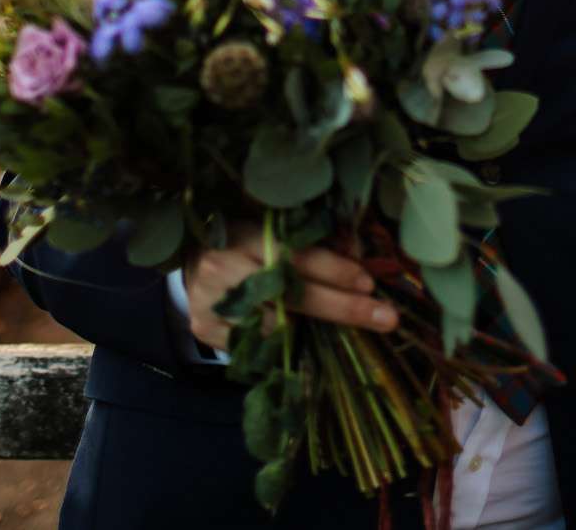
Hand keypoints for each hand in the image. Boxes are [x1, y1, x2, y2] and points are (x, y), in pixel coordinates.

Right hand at [182, 225, 397, 349]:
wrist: (191, 260)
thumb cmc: (244, 241)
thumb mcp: (271, 230)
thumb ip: (311, 243)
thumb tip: (360, 255)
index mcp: (242, 234)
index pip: (294, 255)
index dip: (333, 269)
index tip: (368, 283)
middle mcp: (222, 268)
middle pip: (289, 294)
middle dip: (341, 307)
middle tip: (385, 317)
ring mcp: (210, 302)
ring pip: (273, 326)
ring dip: (311, 329)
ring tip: (338, 326)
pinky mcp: (205, 329)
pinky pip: (255, 346)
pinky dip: (281, 344)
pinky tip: (298, 339)